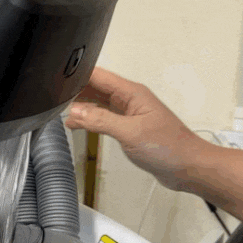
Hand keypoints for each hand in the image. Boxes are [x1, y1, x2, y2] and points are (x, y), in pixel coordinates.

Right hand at [65, 67, 209, 190]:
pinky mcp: (128, 126)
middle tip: (54, 99)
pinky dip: (90, 118)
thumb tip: (75, 111)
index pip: (99, 76)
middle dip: (76, 90)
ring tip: (61, 112)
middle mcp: (130, 99)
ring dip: (82, 105)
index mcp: (132, 93)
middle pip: (96, 86)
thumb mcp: (129, 133)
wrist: (187, 167)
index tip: (58, 80)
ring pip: (99, 101)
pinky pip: (104, 116)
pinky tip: (79, 124)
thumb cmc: (169, 147)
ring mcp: (129, 112)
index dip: (78, 75)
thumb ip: (100, 120)